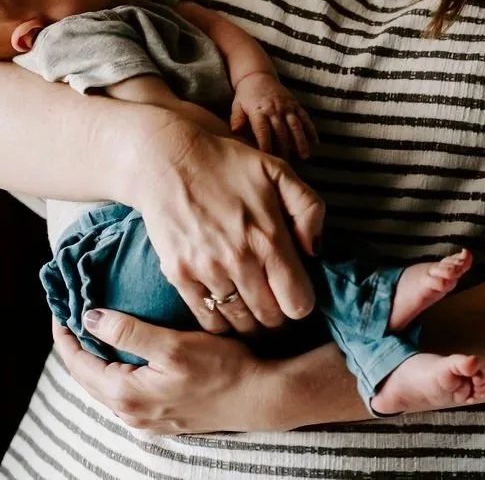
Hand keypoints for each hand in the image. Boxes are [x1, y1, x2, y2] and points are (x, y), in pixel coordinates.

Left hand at [51, 313, 272, 434]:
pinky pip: (123, 391)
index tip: (58, 308)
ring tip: (91, 327)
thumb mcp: (173, 345)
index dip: (64, 336)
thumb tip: (89, 319)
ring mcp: (145, 418)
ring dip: (94, 358)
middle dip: (75, 346)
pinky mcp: (161, 415)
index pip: (79, 365)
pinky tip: (122, 351)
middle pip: (87, 378)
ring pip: (105, 385)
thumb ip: (129, 332)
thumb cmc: (222, 369)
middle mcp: (130, 413)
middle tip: (69, 313)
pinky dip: (113, 368)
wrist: (258, 397)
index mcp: (127, 396)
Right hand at [130, 117, 323, 335]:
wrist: (169, 159)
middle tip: (273, 300)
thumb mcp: (278, 170)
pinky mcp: (180, 275)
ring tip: (252, 306)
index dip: (301, 301)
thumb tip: (315, 250)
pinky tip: (226, 305)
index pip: (298, 303)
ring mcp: (207, 270)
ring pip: (240, 323)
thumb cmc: (227, 164)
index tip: (294, 290)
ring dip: (250, 320)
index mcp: (269, 237)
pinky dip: (220, 321)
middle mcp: (239, 260)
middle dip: (278, 314)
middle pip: (271, 319)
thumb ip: (308, 208)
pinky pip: (207, 319)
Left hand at [230, 73, 318, 160]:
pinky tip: (315, 142)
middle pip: (281, 131)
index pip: (263, 130)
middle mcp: (274, 109)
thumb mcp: (237, 105)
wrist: (258, 75)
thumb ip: (236, 119)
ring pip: (296, 125)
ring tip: (305, 156)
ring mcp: (286, 106)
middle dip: (285, 149)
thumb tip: (234, 132)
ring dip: (301, 141)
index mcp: (259, 111)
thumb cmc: (246, 95)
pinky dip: (311, 129)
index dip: (266, 144)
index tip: (268, 158)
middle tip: (287, 165)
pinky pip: (305, 117)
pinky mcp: (295, 104)